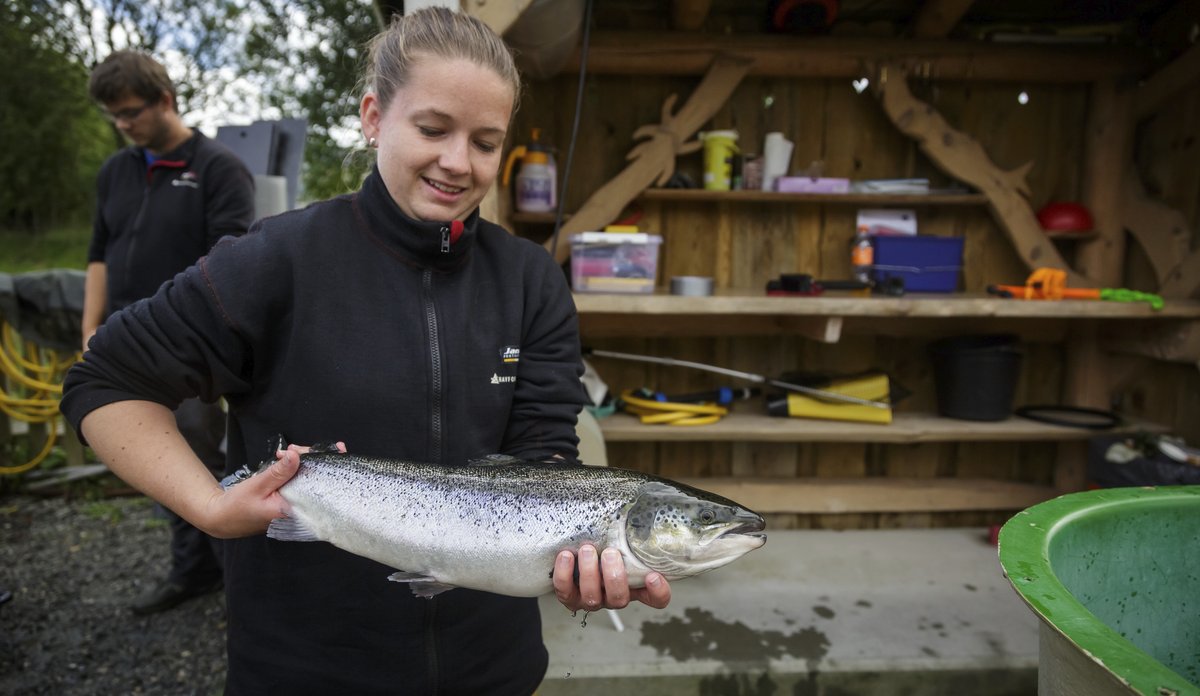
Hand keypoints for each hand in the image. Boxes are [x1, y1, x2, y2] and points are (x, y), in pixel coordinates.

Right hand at [201, 441, 345, 538]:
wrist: (221, 518)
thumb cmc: (236, 506)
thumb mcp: (257, 486)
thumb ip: (278, 473)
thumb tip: (297, 456)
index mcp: (294, 511)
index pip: (322, 486)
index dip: (331, 466)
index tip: (339, 449)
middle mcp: (299, 511)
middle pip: (318, 479)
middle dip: (310, 458)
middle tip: (292, 449)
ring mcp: (294, 506)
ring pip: (308, 478)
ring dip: (302, 462)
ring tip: (286, 453)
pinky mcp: (289, 501)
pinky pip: (300, 482)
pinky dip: (296, 469)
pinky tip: (291, 459)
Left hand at [552, 544, 670, 612]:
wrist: (572, 554)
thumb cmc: (602, 546)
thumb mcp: (620, 542)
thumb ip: (630, 534)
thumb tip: (634, 505)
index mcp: (633, 585)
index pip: (656, 599)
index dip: (658, 592)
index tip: (653, 576)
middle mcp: (613, 596)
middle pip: (619, 599)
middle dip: (614, 577)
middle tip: (610, 553)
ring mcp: (591, 600)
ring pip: (592, 597)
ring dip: (589, 572)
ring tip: (587, 549)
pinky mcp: (568, 597)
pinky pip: (564, 591)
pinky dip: (565, 574)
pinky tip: (566, 556)